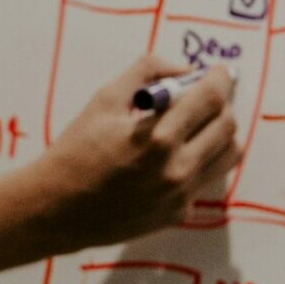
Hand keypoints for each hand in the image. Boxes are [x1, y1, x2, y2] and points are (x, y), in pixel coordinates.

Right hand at [29, 56, 239, 252]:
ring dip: (220, 132)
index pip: (210, 99)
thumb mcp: (105, 99)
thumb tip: (184, 70)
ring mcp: (180, 195)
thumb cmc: (76, 150)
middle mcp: (176, 169)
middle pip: (227, 126)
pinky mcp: (177, 213)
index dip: (220, 79)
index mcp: (157, 138)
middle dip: (222, 103)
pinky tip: (175, 155)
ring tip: (198, 124)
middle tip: (206, 95)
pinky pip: (205, 178)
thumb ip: (147, 73)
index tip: (219, 71)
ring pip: (228, 155)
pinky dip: (199, 160)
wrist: (57, 209)